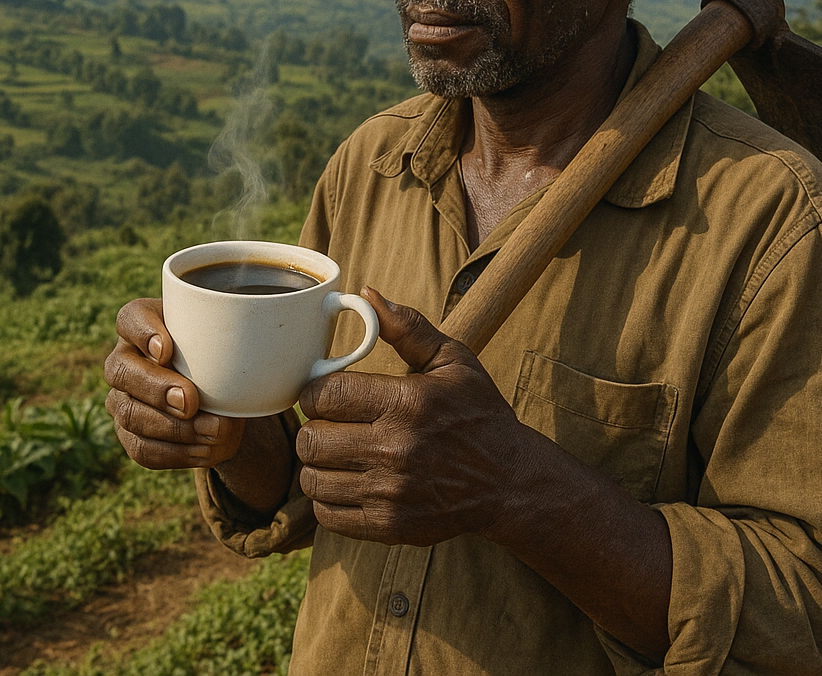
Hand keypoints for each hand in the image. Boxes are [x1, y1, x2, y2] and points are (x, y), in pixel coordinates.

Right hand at [104, 298, 245, 468]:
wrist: (222, 389)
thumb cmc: (223, 351)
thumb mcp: (227, 337)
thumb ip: (236, 338)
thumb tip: (263, 357)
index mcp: (144, 325)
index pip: (130, 319)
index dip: (142, 333)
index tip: (167, 350)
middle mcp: (125, 359)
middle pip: (122, 372)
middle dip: (157, 390)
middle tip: (191, 402)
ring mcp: (122, 398)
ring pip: (130, 415)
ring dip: (172, 428)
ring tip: (211, 431)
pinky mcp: (132, 434)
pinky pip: (143, 449)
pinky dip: (176, 453)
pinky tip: (204, 450)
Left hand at [296, 288, 531, 544]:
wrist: (509, 480)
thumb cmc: (477, 412)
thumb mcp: (452, 360)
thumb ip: (407, 327)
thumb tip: (366, 295)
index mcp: (407, 402)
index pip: (325, 395)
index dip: (315, 391)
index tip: (327, 393)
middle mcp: (396, 449)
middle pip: (311, 439)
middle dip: (314, 426)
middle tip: (329, 422)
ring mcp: (391, 492)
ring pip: (313, 478)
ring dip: (318, 464)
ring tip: (337, 452)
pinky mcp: (390, 526)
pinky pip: (328, 514)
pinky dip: (328, 498)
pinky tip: (347, 481)